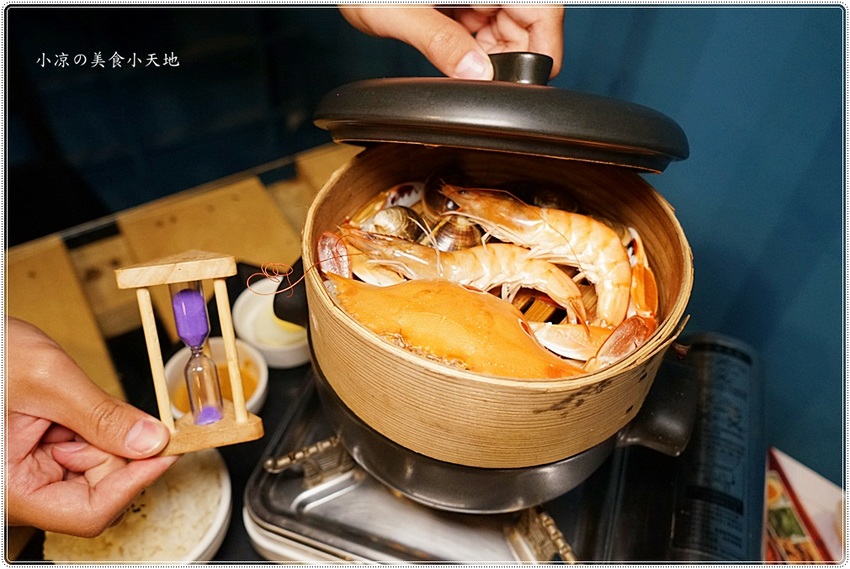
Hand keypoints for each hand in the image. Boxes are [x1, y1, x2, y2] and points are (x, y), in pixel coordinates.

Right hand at [5, 317, 177, 536]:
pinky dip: (88, 428)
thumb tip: (152, 440)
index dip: (135, 482)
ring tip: (70, 402)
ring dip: (100, 435)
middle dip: (117, 452)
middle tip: (125, 414)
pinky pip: (78, 453)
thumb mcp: (49, 379)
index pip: (90, 512)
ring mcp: (26, 476)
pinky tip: (67, 406)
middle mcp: (17, 491)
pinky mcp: (33, 459)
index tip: (166, 450)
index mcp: (10, 489)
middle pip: (96, 492)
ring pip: (92, 471)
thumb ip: (103, 415)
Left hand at [340, 5, 564, 79]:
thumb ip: (439, 42)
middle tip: (471, 74)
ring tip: (446, 52)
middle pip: (528, 22)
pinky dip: (470, 44)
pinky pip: (483, 24)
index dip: (543, 50)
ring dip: (486, 53)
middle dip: (507, 56)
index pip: (544, 11)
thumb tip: (476, 74)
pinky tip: (445, 45)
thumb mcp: (396, 11)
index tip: (525, 83)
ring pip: (507, 27)